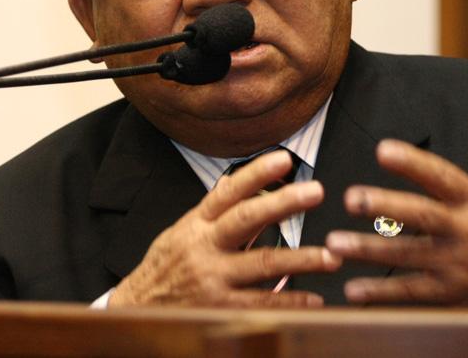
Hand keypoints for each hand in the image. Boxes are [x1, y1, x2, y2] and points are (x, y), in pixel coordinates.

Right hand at [110, 150, 341, 306]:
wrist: (136, 307)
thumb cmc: (166, 266)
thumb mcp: (183, 230)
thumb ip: (214, 211)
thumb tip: (244, 182)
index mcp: (198, 223)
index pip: (229, 191)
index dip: (257, 173)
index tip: (284, 159)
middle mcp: (205, 246)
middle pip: (248, 218)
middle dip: (284, 203)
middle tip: (316, 191)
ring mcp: (213, 278)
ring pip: (262, 263)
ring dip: (301, 259)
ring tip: (331, 256)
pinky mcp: (219, 307)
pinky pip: (261, 303)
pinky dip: (290, 301)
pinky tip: (314, 299)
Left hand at [325, 93, 467, 305]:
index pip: (441, 176)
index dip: (412, 163)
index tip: (383, 150)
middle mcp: (464, 230)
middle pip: (420, 216)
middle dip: (385, 207)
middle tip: (351, 198)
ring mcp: (457, 264)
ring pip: (408, 256)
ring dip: (370, 251)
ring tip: (334, 244)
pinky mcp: (451, 293)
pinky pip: (412, 294)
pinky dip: (382, 294)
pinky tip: (352, 290)